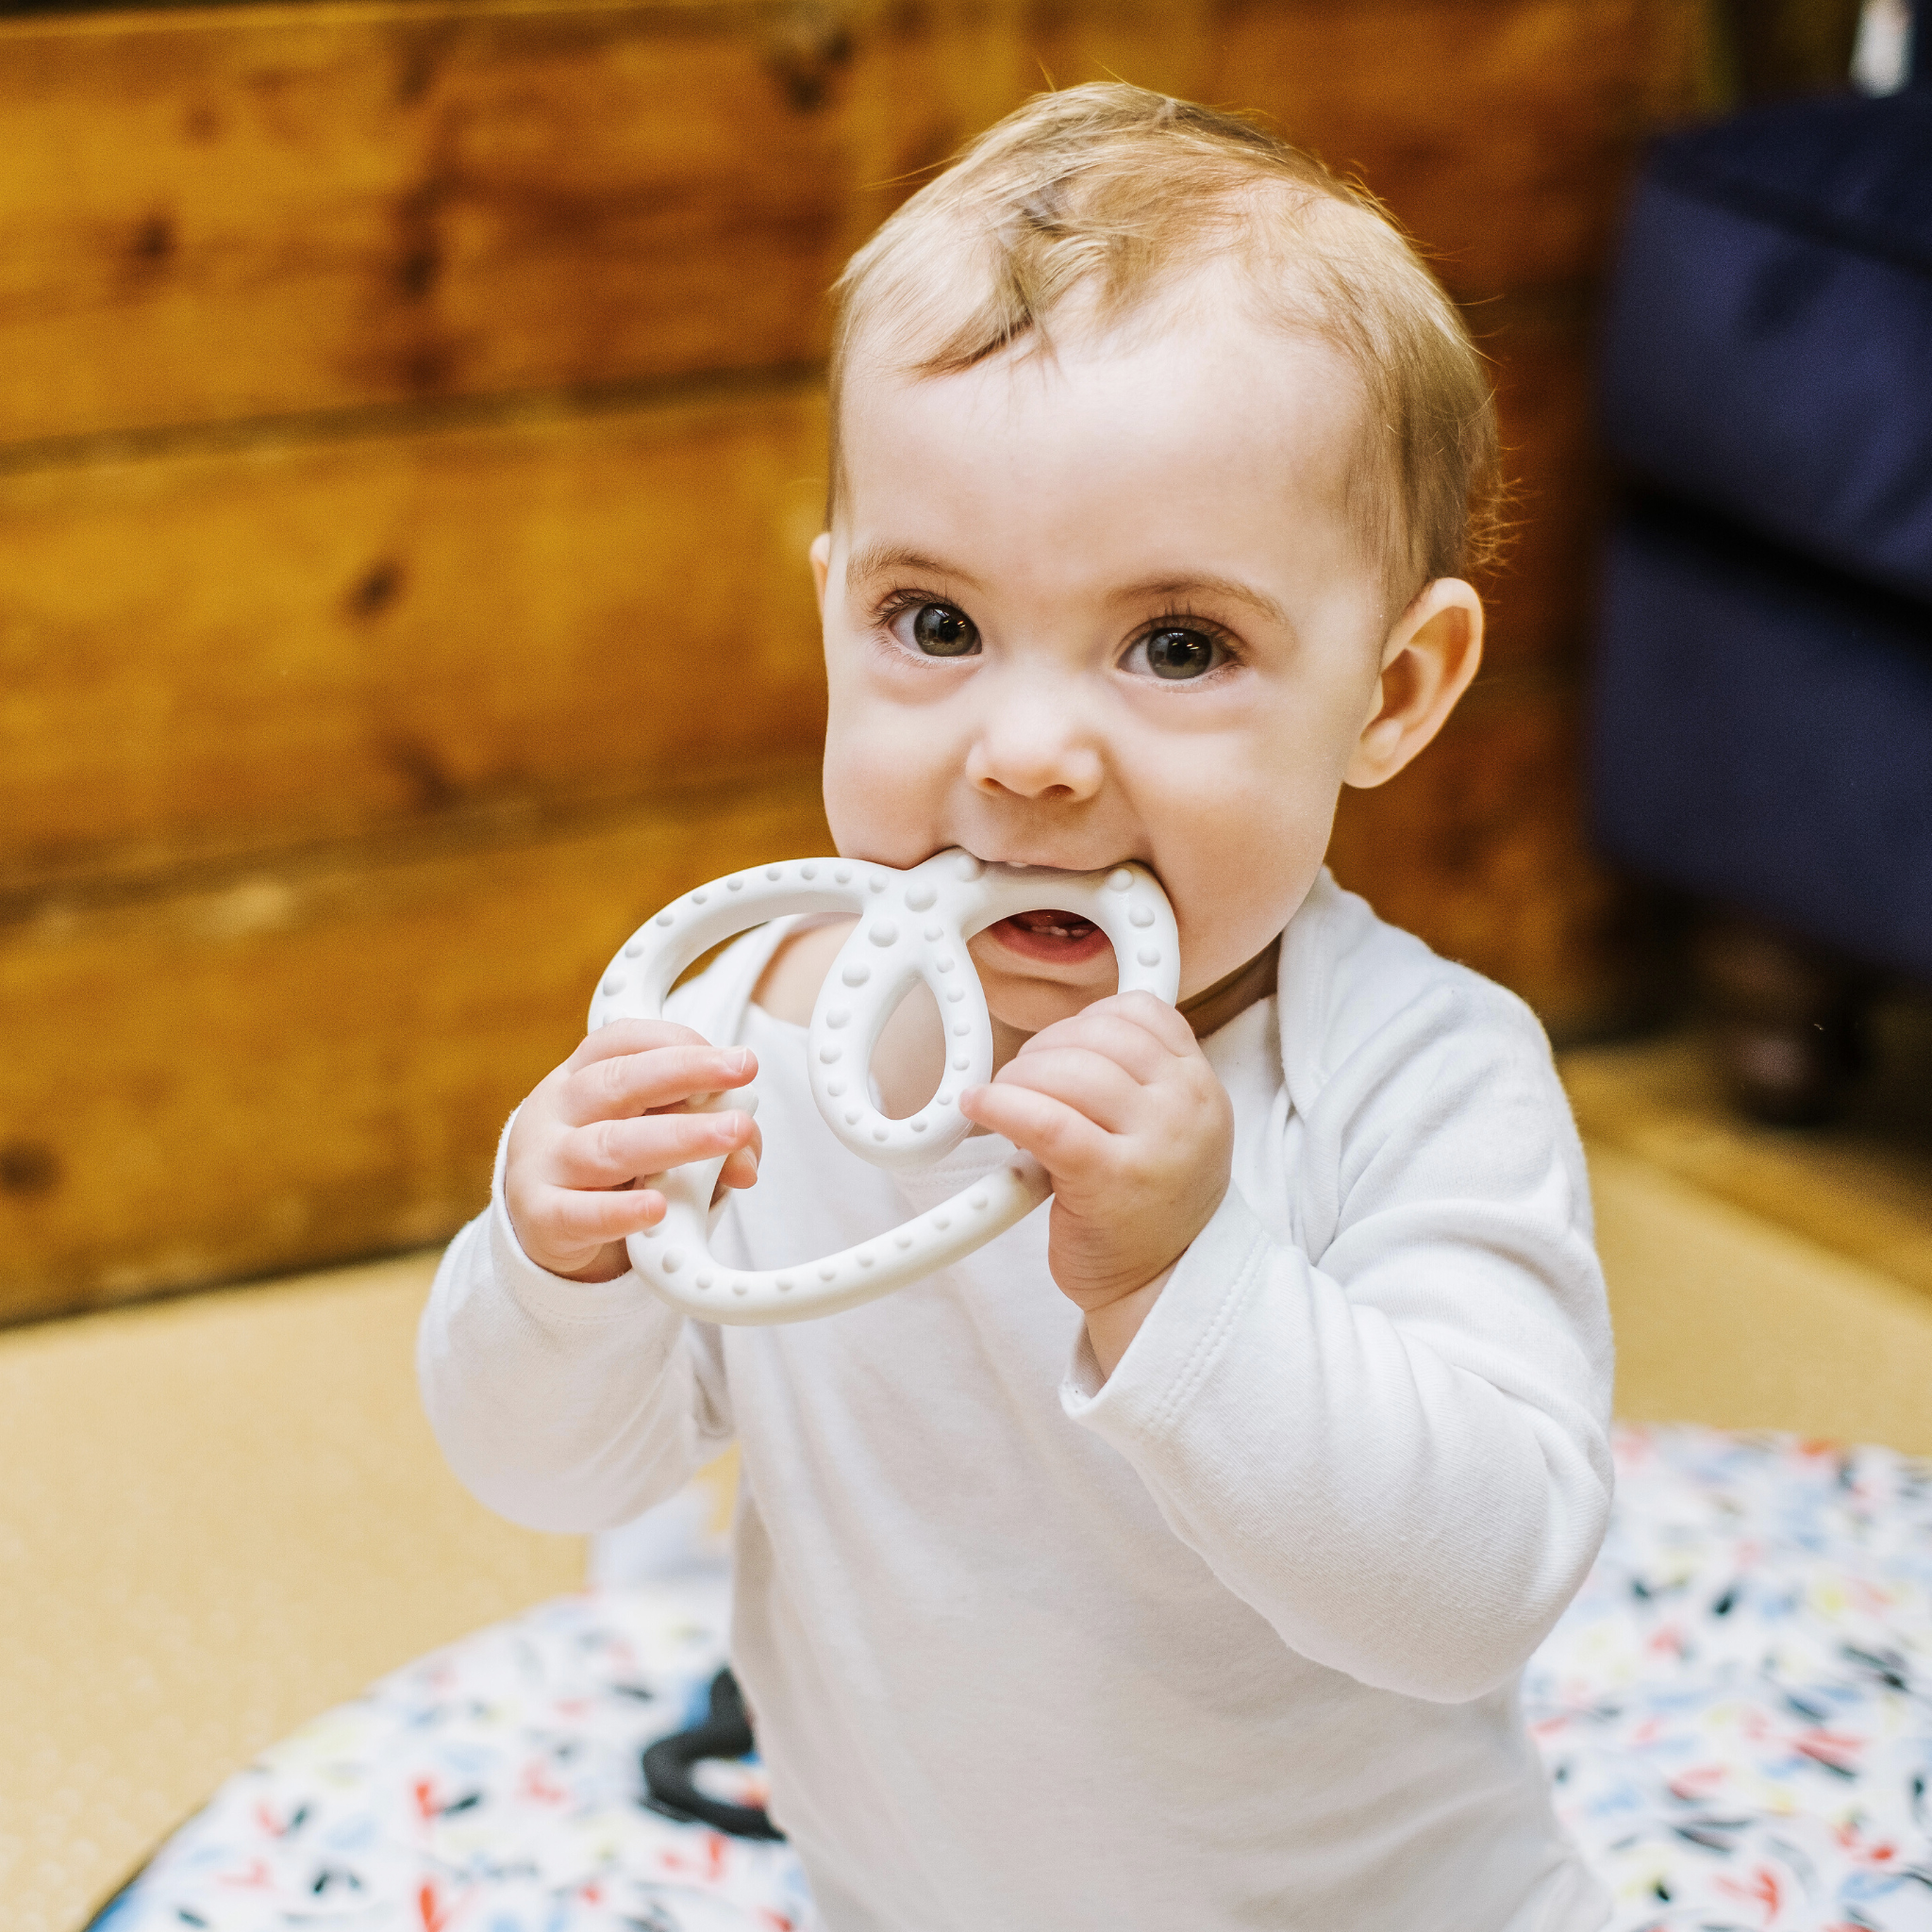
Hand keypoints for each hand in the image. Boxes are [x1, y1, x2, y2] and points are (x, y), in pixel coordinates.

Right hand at [504, 1020, 760, 1283]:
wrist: (545, 1226)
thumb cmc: (610, 1167)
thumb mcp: (653, 1137)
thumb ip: (703, 1138)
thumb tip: (745, 1161)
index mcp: (581, 1074)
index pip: (623, 1040)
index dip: (679, 1042)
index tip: (734, 1058)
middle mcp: (558, 1109)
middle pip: (619, 1081)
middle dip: (686, 1072)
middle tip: (743, 1069)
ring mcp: (543, 1162)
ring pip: (609, 1146)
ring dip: (677, 1138)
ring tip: (729, 1136)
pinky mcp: (541, 1218)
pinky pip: (580, 1214)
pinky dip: (620, 1211)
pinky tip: (658, 1207)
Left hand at [958, 992, 1231, 1375]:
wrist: (1164, 1288)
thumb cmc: (1153, 1209)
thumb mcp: (1174, 1130)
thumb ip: (1138, 1080)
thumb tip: (1064, 1039)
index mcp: (1200, 1086)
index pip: (1141, 1012)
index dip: (1086, 1019)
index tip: (1060, 1046)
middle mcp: (1185, 1106)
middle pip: (1097, 1034)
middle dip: (1044, 1049)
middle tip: (1022, 1082)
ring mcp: (1152, 1142)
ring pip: (1067, 1070)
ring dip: (1018, 1077)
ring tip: (1004, 1103)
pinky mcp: (1109, 1179)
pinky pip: (1044, 1119)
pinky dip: (1001, 1105)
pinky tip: (981, 1108)